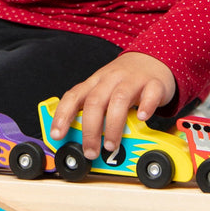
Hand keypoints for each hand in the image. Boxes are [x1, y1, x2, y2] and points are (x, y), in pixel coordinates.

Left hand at [49, 52, 175, 159]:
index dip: (62, 116)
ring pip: (119, 100)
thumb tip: (77, 137)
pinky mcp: (154, 83)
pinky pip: (150, 93)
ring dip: (113, 125)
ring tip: (110, 145)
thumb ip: (91, 110)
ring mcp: (132, 80)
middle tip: (90, 150)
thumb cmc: (122, 81)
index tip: (57, 134)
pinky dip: (146, 106)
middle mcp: (110, 80)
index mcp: (93, 83)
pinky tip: (142, 118)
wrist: (151, 60)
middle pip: (95, 102)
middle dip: (90, 130)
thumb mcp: (102, 91)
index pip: (72, 97)